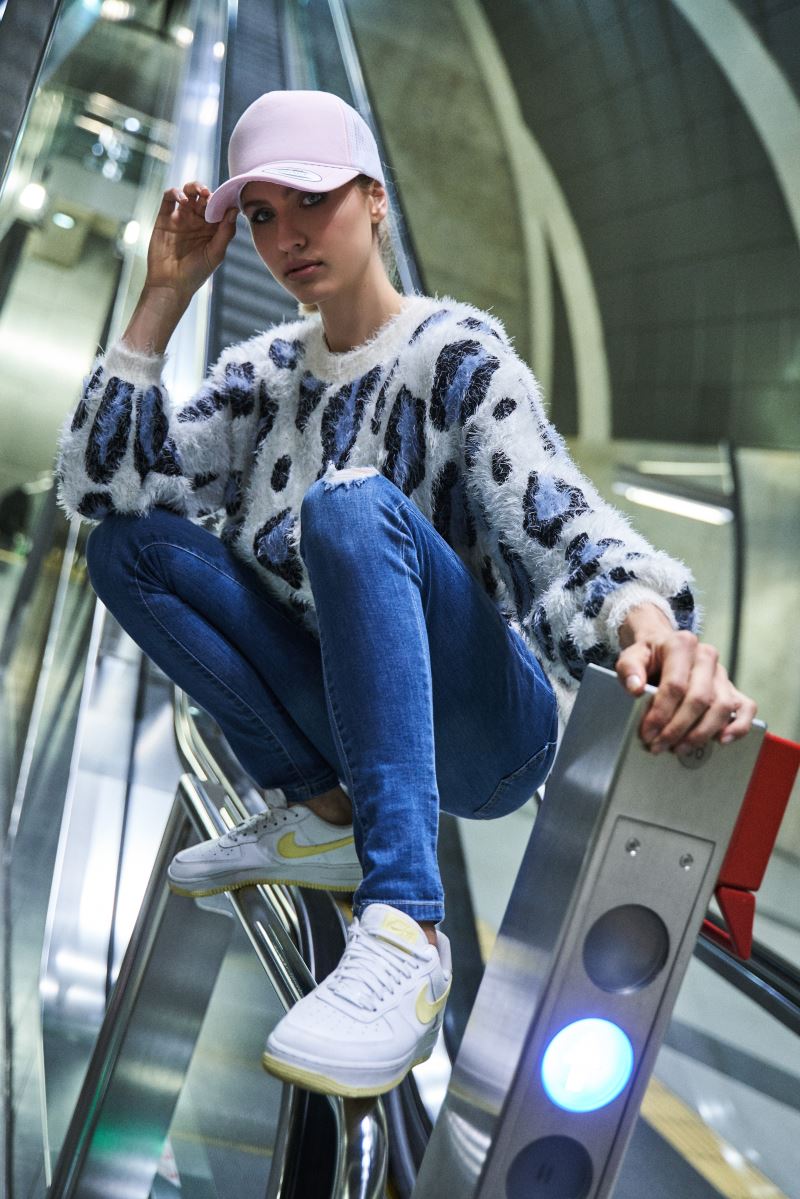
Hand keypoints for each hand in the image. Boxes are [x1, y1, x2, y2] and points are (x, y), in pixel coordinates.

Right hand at [144, 180, 237, 298]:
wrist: (171, 284)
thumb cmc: (196, 273)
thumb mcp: (216, 253)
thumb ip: (226, 232)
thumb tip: (234, 210)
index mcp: (211, 229)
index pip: (219, 208)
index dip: (222, 201)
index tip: (226, 199)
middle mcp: (196, 221)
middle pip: (203, 197)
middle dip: (208, 193)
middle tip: (209, 195)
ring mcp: (180, 218)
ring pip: (187, 193)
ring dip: (193, 187)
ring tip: (198, 193)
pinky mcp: (164, 218)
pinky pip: (168, 199)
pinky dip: (174, 193)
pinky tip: (182, 200)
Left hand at [615, 604, 756, 753]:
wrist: (662, 648)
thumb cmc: (648, 656)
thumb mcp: (631, 656)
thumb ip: (630, 669)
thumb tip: (635, 688)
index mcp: (681, 645)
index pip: (675, 685)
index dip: (661, 713)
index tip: (648, 732)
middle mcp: (706, 657)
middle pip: (699, 699)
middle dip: (678, 728)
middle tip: (659, 745)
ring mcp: (722, 674)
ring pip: (722, 707)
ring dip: (701, 733)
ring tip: (679, 748)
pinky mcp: (732, 688)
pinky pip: (746, 708)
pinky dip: (738, 726)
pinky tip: (721, 740)